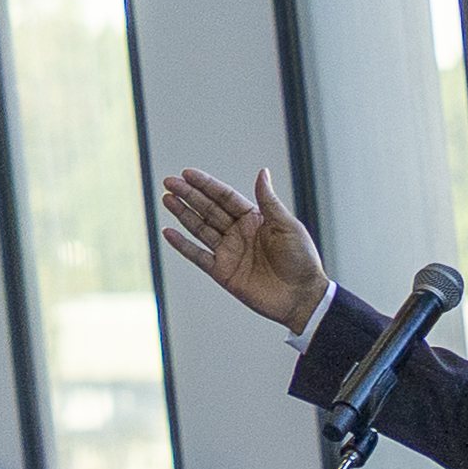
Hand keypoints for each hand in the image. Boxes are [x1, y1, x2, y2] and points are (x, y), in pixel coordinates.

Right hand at [156, 162, 328, 331]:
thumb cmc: (301, 259)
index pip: (225, 197)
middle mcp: (238, 233)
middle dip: (188, 195)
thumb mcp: (287, 226)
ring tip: (166, 199)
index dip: (206, 185)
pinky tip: (168, 232)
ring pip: (199, 229)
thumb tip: (262, 172)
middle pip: (208, 210)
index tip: (187, 174)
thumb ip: (269, 201)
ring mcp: (228, 252)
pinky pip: (197, 255)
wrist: (300, 296)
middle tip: (169, 182)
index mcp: (255, 219)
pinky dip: (182, 245)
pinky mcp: (221, 272)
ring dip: (182, 214)